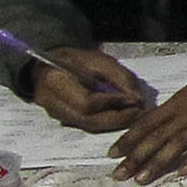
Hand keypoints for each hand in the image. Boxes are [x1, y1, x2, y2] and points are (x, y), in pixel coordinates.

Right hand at [30, 48, 153, 131]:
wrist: (47, 67)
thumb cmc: (72, 60)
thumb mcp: (97, 59)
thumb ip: (118, 76)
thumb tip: (136, 97)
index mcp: (55, 81)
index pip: (87, 102)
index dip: (112, 102)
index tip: (133, 98)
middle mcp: (53, 103)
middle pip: (90, 120)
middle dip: (118, 118)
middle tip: (139, 111)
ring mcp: (58, 115)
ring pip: (91, 126)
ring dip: (116, 123)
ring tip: (134, 113)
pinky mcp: (66, 121)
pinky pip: (90, 126)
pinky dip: (109, 123)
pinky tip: (122, 115)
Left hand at [111, 53, 186, 182]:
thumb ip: (179, 108)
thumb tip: (160, 122)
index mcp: (179, 103)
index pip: (147, 122)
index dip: (129, 139)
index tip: (112, 154)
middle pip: (157, 136)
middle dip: (136, 156)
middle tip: (119, 175)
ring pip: (176, 143)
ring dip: (158, 162)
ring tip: (142, 179)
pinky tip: (183, 172)